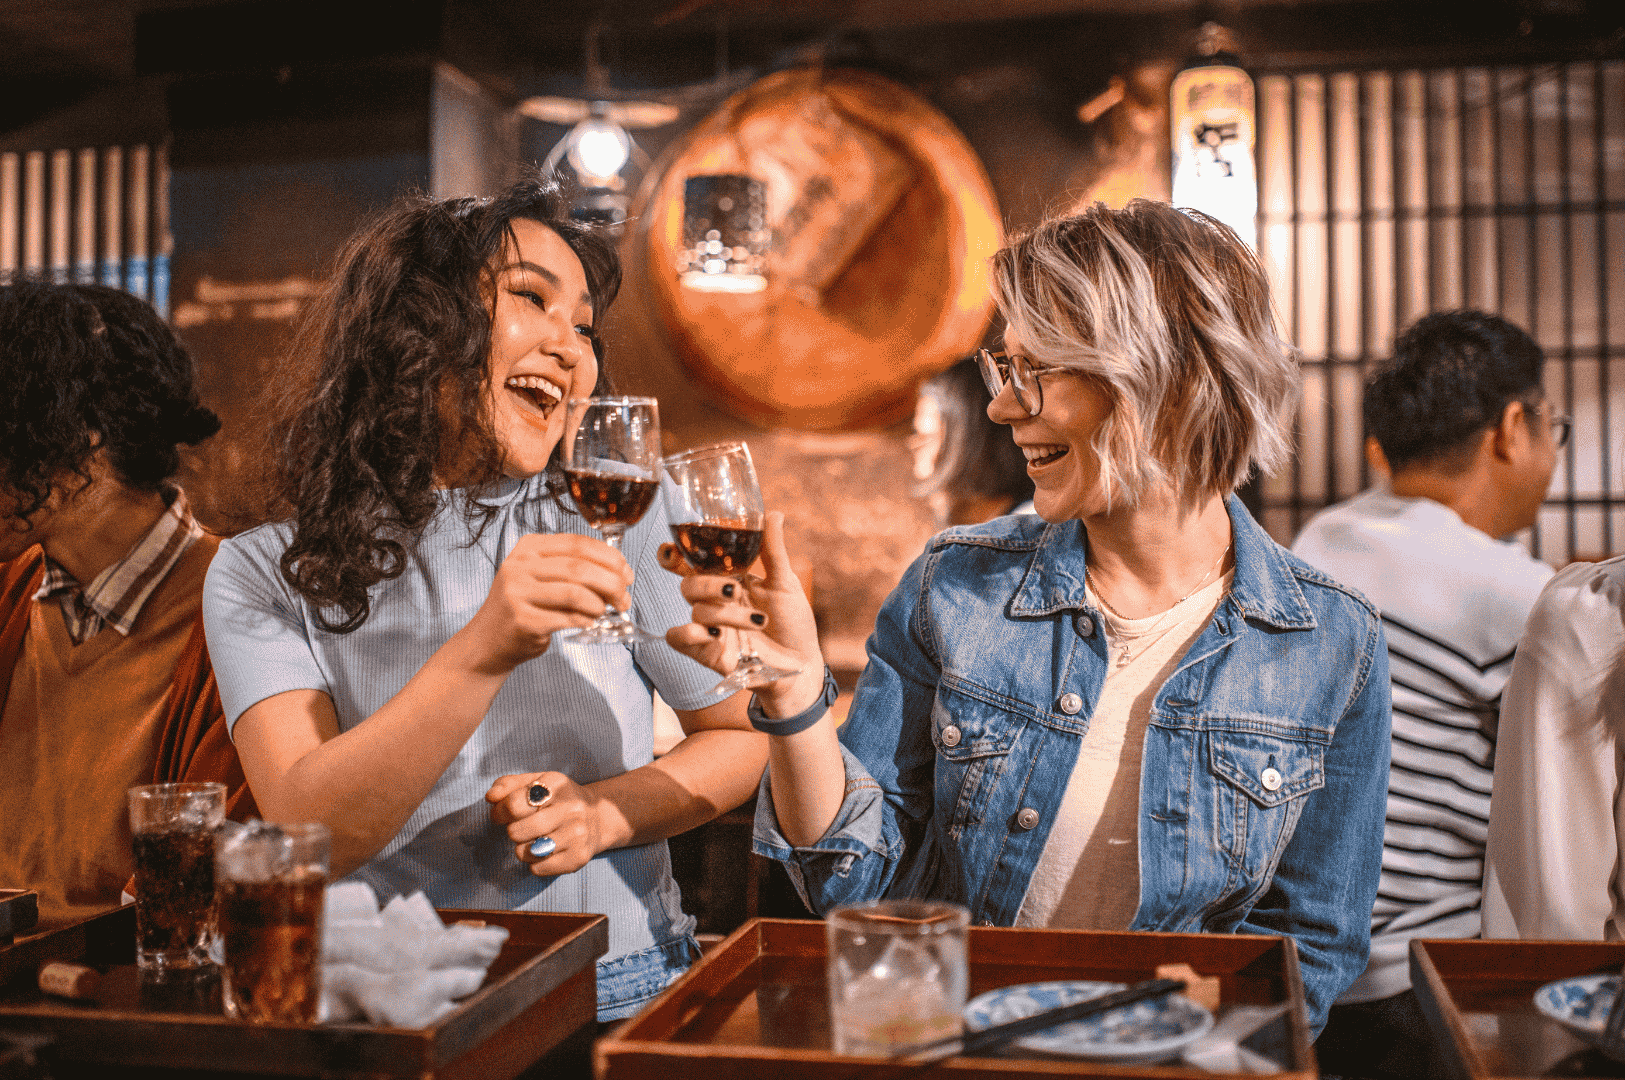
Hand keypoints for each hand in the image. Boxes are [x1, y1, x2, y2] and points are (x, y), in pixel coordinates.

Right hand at [462, 533, 632, 671]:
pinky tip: (589, 622)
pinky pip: (567, 618)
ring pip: (575, 592)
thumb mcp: (541, 576)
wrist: (488, 640)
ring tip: (604, 611)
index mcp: (528, 548)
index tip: (626, 573)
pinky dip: (586, 620)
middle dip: (611, 583)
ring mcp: (518, 593)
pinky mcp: (523, 620)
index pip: (578, 543)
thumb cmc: (524, 606)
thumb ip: (574, 568)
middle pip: (579, 568)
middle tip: (624, 598)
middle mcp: (519, 566)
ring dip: (599, 604)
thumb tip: (620, 572)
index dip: (609, 557)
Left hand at [486, 772, 607, 876]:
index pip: (514, 803)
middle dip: (512, 831)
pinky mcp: (578, 857)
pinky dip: (535, 864)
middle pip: (516, 831)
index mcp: (557, 784)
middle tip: (521, 828)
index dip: (500, 812)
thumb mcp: (536, 783)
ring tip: (534, 840)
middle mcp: (572, 808)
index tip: (501, 815)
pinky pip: (538, 869)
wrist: (597, 818)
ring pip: (526, 852)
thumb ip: (508, 785)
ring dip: (522, 849)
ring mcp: (577, 834)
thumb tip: (491, 797)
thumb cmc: (558, 800)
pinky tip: (545, 853)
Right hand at [661, 511, 826, 716]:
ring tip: (757, 622)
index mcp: (728, 579)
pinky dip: (689, 634)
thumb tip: (773, 514)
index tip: (671, 549)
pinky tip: (713, 634)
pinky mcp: (708, 652)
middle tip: (732, 589)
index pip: (692, 563)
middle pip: (688, 584)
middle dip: (707, 584)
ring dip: (725, 614)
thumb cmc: (793, 622)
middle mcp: (714, 602)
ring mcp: (710, 627)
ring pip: (695, 611)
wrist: (802, 664)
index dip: (674, 555)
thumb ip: (773, 550)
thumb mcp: (785, 583)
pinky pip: (679, 639)